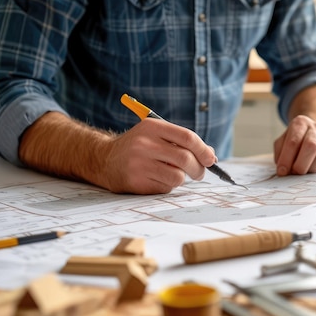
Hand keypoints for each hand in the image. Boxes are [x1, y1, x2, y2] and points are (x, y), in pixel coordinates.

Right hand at [99, 119, 216, 193]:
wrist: (105, 159)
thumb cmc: (139, 147)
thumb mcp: (156, 136)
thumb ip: (182, 142)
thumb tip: (210, 155)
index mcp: (152, 127)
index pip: (187, 137)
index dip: (203, 150)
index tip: (210, 159)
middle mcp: (144, 144)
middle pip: (185, 158)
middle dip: (198, 169)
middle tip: (199, 173)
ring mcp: (139, 164)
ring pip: (177, 177)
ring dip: (181, 178)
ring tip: (171, 174)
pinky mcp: (136, 182)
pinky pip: (165, 188)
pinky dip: (166, 186)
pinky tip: (155, 179)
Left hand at [273, 115, 315, 175]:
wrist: (314, 133)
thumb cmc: (295, 141)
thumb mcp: (282, 142)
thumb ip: (280, 154)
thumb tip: (283, 171)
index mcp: (301, 123)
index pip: (293, 142)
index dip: (286, 159)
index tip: (282, 171)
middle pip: (311, 146)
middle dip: (301, 164)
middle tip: (295, 173)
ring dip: (311, 169)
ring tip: (304, 170)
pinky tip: (313, 167)